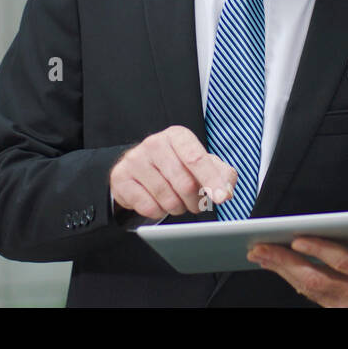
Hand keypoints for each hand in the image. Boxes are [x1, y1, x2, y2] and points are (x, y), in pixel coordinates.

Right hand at [109, 125, 237, 219]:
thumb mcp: (202, 165)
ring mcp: (135, 160)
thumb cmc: (176, 166)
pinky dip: (159, 212)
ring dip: (178, 208)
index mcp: (177, 136)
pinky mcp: (121, 178)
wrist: (139, 170)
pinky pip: (149, 208)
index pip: (197, 159)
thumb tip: (226, 192)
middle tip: (196, 203)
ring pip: (168, 199)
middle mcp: (154, 143)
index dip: (211, 180)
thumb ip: (221, 175)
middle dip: (196, 201)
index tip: (221, 198)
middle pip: (185, 184)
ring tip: (176, 201)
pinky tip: (158, 202)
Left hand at [247, 208, 347, 306]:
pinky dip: (293, 282)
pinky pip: (312, 298)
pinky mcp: (339, 313)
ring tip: (260, 255)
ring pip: (309, 290)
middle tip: (260, 248)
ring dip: (282, 272)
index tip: (299, 238)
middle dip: (285, 263)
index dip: (321, 250)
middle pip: (316, 279)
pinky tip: (278, 269)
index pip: (344, 263)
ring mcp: (346, 308)